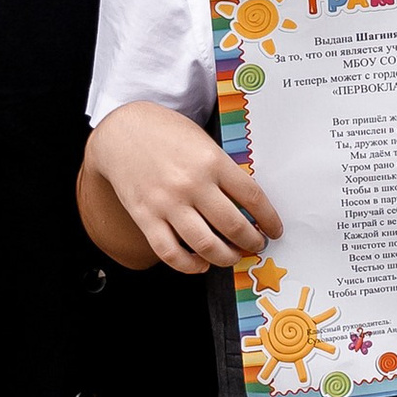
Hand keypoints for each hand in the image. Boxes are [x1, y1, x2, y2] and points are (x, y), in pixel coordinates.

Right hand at [86, 104, 279, 274]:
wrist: (122, 131)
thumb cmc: (165, 133)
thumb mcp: (203, 141)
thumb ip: (223, 170)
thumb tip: (246, 204)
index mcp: (212, 161)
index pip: (252, 197)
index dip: (268, 219)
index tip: (274, 229)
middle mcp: (191, 184)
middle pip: (234, 226)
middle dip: (252, 242)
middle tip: (256, 244)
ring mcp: (167, 203)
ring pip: (206, 245)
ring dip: (227, 257)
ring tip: (233, 256)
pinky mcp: (145, 217)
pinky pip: (171, 253)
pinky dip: (190, 265)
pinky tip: (201, 263)